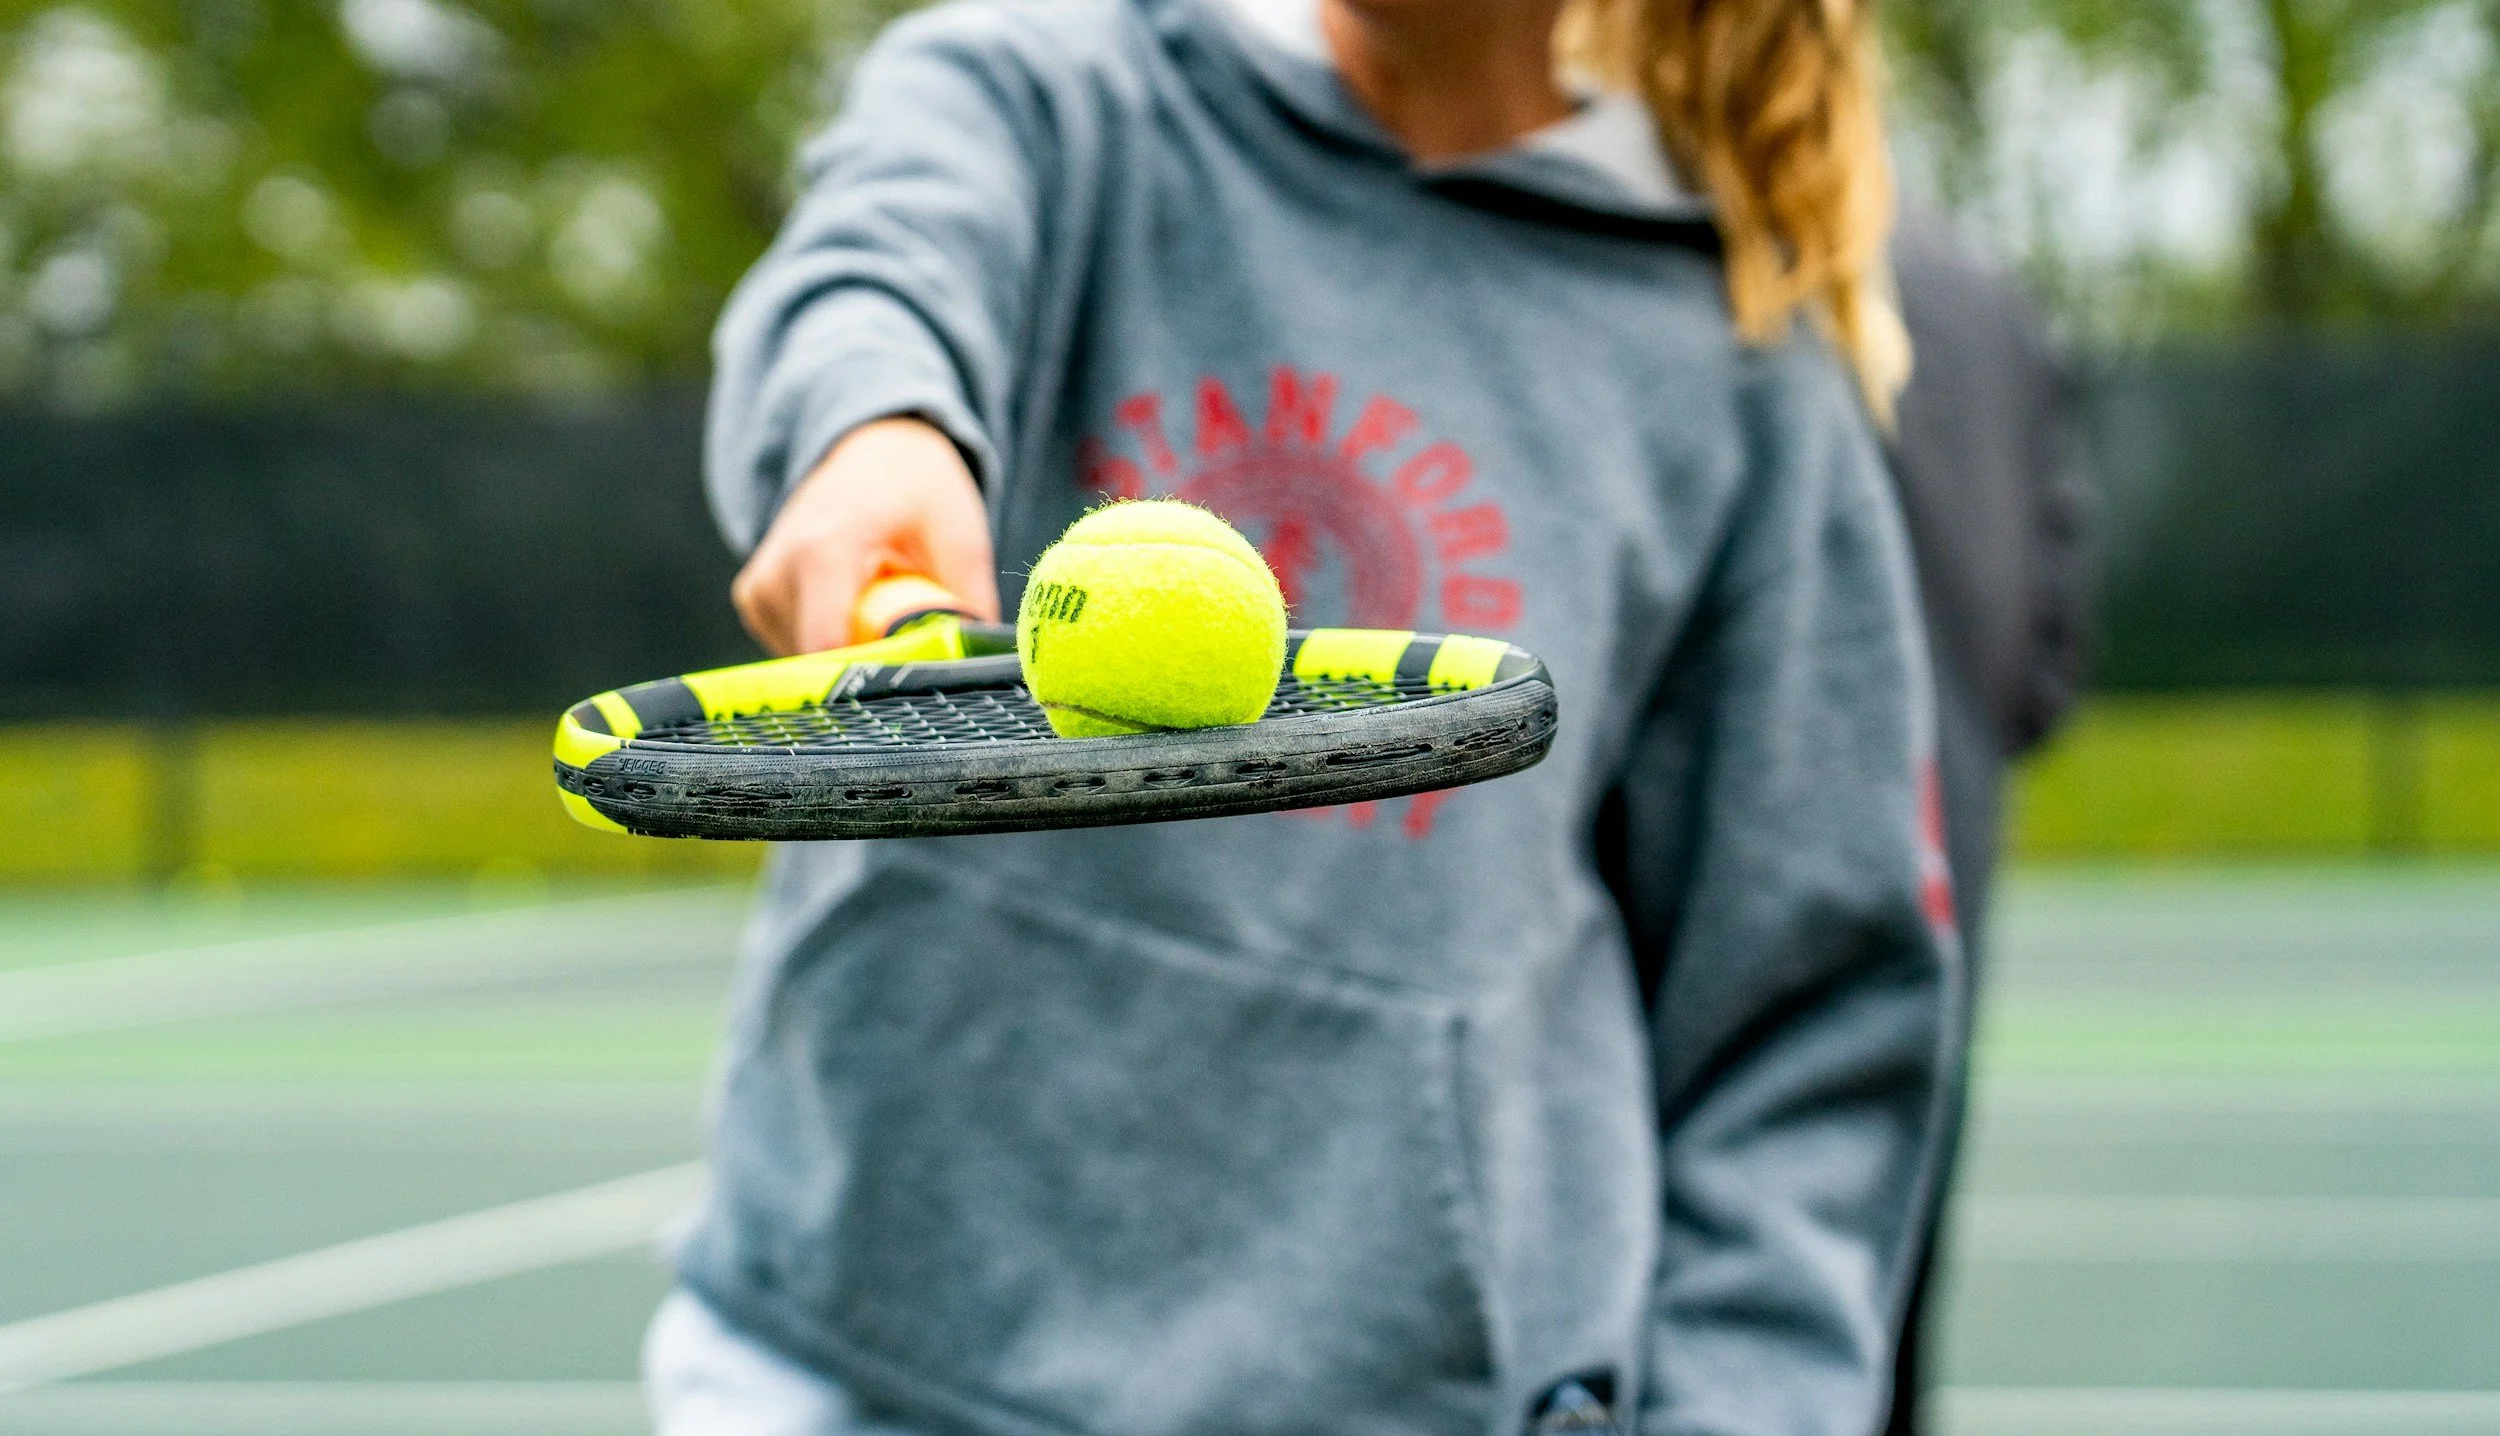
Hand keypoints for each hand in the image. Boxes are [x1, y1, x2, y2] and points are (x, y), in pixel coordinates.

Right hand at [731, 417, 1000, 655]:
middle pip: (822, 664)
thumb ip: (968, 605)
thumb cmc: (918, 488)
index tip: (915, 676)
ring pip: (811, 662)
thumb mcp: (961, 536)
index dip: (873, 676)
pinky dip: (835, 638)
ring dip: (855, 648)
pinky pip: (798, 649)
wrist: (871, 450)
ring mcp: (758, 590)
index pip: (828, 649)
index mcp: (824, 549)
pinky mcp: (754, 601)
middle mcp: (777, 573)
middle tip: (908, 626)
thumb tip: (979, 670)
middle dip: (872, 662)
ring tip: (879, 601)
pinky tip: (853, 602)